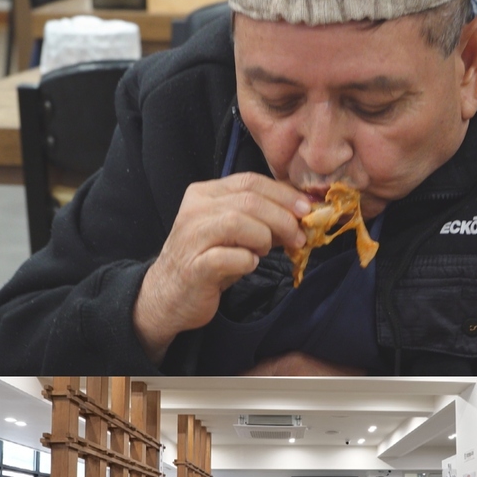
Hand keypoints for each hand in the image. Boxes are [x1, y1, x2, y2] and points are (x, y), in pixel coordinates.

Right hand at [132, 173, 311, 362]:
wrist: (169, 295)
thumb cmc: (207, 259)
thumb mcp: (234, 231)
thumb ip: (260, 217)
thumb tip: (301, 213)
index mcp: (205, 193)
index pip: (250, 181)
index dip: (283, 193)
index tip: (307, 208)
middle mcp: (195, 209)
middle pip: (248, 200)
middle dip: (282, 217)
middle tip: (299, 236)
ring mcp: (191, 237)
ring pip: (237, 222)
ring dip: (263, 237)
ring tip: (266, 251)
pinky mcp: (194, 267)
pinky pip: (227, 257)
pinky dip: (246, 260)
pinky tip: (249, 264)